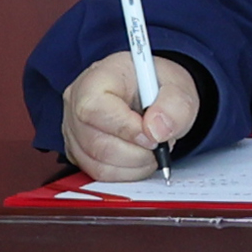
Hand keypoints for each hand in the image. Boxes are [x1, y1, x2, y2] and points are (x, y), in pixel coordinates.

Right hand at [61, 49, 198, 180]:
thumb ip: (175, 105)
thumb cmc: (156, 84)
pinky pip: (99, 172)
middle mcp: (77, 103)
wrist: (150, 91)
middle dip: (137, 152)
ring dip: (134, 164)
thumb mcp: (177, 86)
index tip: (152, 136)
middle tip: (160, 143)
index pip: (95, 109)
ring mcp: (74, 129)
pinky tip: (141, 157)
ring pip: (97, 163)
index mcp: (97, 78)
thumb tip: (157, 131)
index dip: (125, 128)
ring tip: (153, 148)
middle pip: (96, 143)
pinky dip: (126, 172)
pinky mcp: (78, 151)